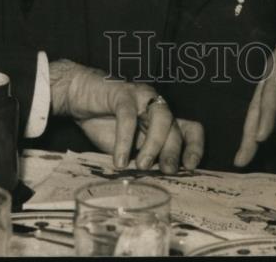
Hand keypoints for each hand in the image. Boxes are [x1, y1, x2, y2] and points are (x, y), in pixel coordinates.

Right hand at [49, 59, 203, 171]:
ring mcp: (142, 97)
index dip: (195, 147)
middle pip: (176, 127)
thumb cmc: (106, 123)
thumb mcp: (129, 146)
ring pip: (161, 117)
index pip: (191, 129)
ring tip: (142, 166)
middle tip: (166, 171)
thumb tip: (155, 182)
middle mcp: (158, 106)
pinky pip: (128, 116)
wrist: (80, 95)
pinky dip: (125, 140)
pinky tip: (119, 160)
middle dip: (173, 151)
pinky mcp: (122, 93)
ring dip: (154, 144)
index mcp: (164, 120)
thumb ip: (142, 157)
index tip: (190, 167)